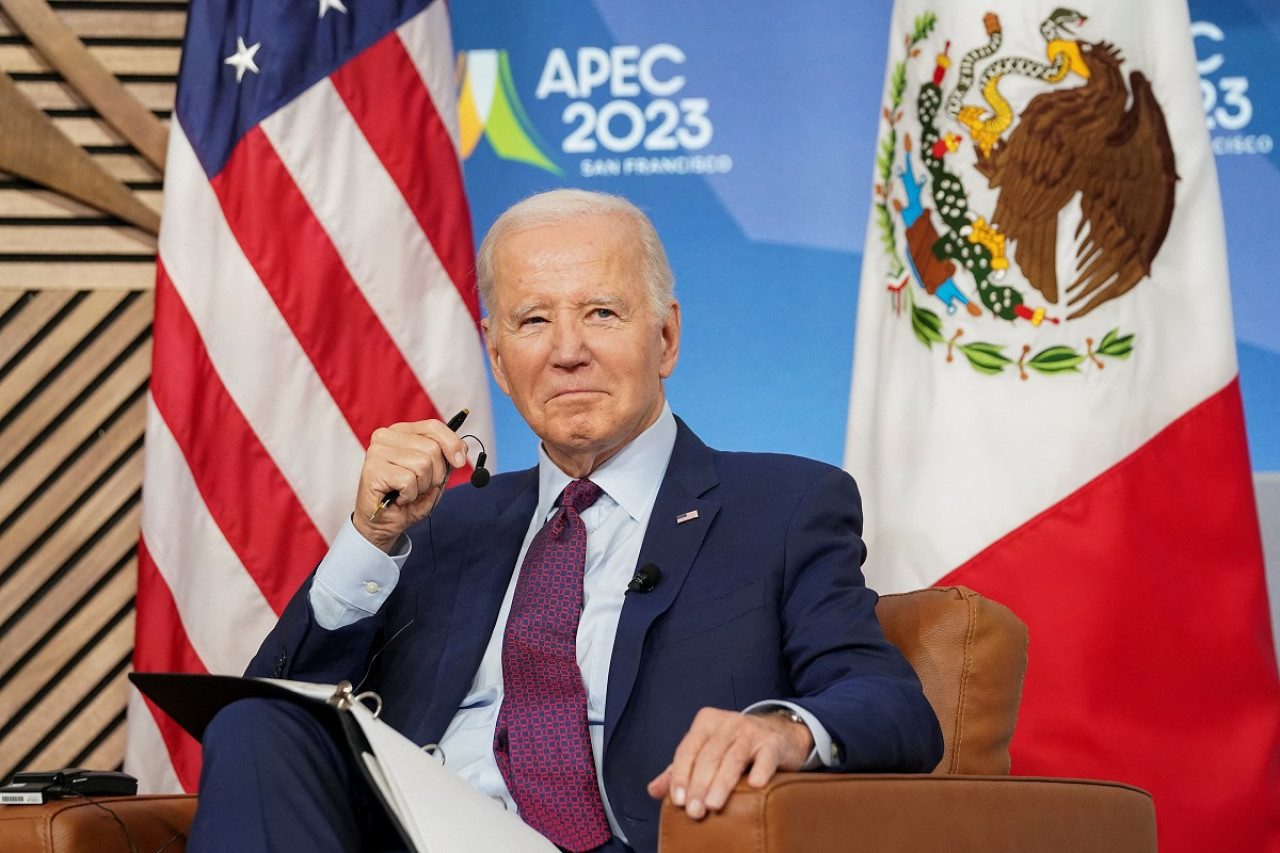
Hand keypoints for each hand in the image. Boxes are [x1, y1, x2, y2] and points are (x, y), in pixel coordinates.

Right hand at [351, 419, 468, 551]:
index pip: (433, 426)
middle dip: (436, 474)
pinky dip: (410, 495)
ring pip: (422, 464)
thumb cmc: (407, 497)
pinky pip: (408, 480)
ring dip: (422, 486)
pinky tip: (398, 497)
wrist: (384, 523)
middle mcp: (386, 437)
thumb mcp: (435, 475)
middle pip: (432, 448)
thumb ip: (447, 459)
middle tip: (421, 486)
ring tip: (408, 492)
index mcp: (401, 432)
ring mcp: (377, 452)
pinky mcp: (372, 469)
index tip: (460, 462)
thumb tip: (462, 447)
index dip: (452, 443)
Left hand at [647, 707, 813, 819]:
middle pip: (709, 756)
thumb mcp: (706, 752)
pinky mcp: (773, 743)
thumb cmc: (735, 746)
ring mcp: (751, 731)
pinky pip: (766, 757)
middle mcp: (727, 723)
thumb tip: (653, 790)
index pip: (688, 749)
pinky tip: (754, 786)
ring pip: (733, 758)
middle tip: (694, 812)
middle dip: (699, 785)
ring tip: (713, 805)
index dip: (681, 776)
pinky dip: (760, 770)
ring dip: (721, 783)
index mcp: (706, 723)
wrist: (778, 733)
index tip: (678, 801)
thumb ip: (680, 770)